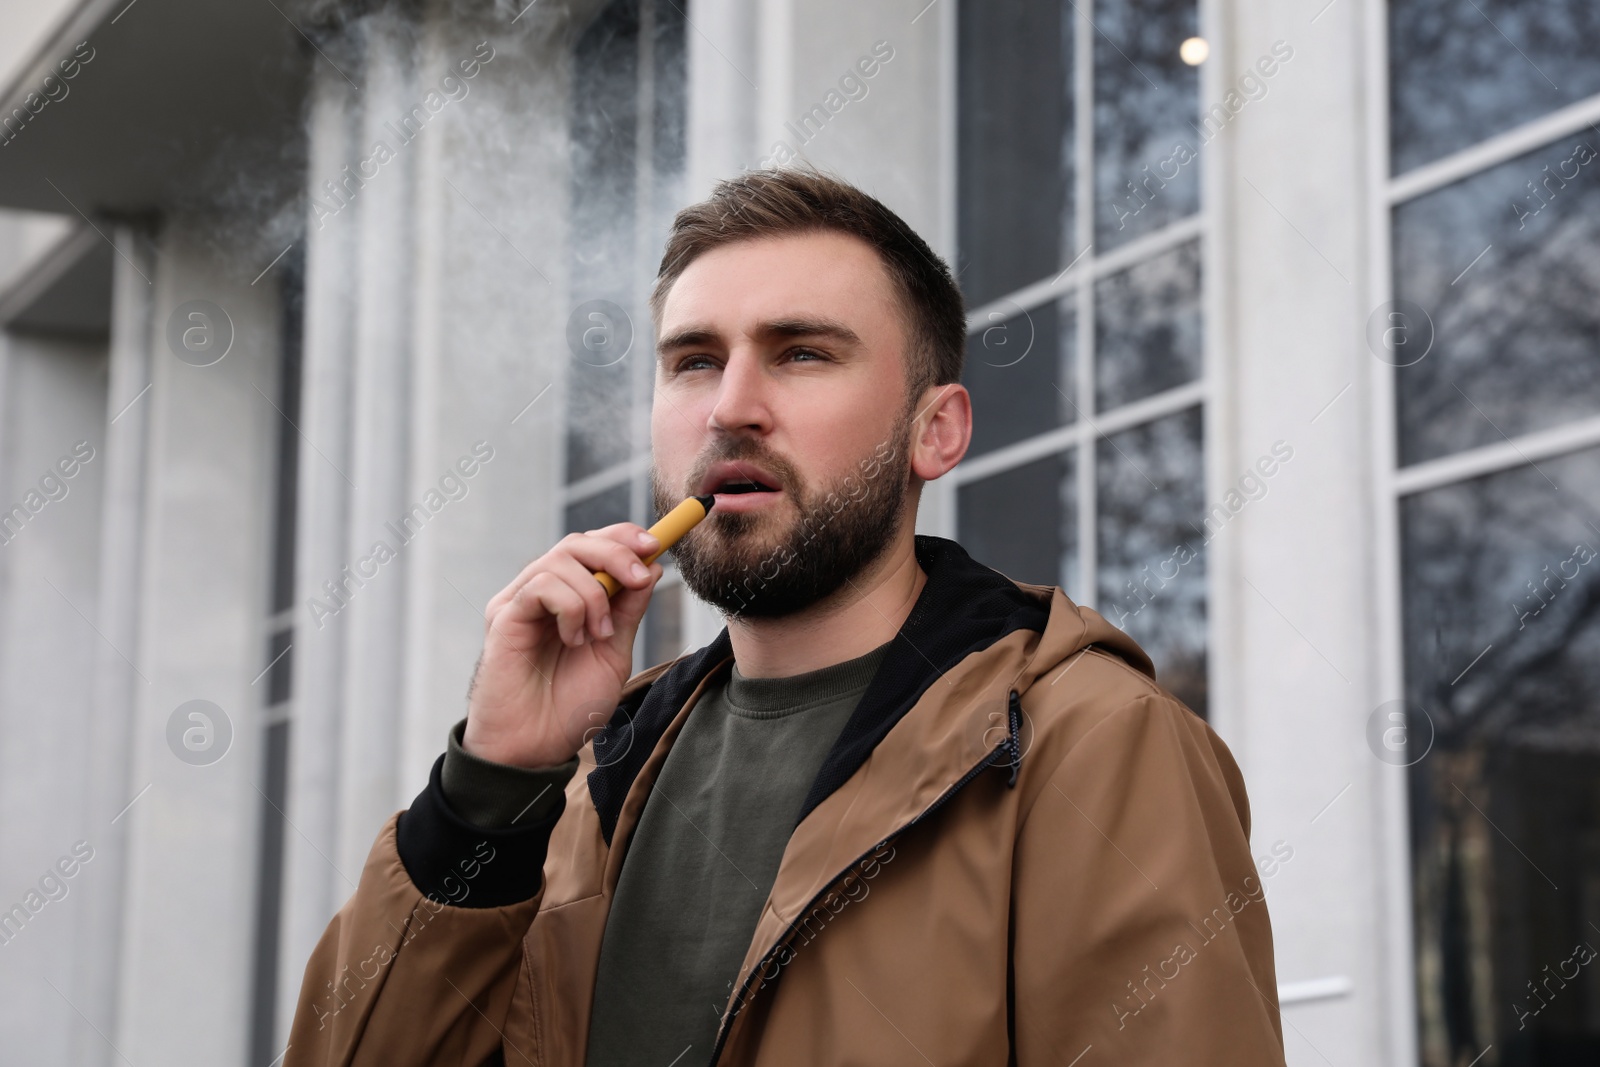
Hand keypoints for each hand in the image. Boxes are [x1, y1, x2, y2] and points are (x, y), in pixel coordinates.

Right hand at [462, 523, 662, 766]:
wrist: (534, 748)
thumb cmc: (568, 706)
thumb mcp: (613, 653)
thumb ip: (628, 611)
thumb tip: (652, 567)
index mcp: (568, 597)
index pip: (593, 548)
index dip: (624, 538)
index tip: (655, 544)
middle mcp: (541, 592)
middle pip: (577, 543)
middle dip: (616, 552)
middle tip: (638, 578)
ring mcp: (520, 602)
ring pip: (561, 560)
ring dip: (594, 594)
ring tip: (598, 635)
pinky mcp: (504, 616)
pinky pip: (541, 586)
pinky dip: (570, 607)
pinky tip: (573, 640)